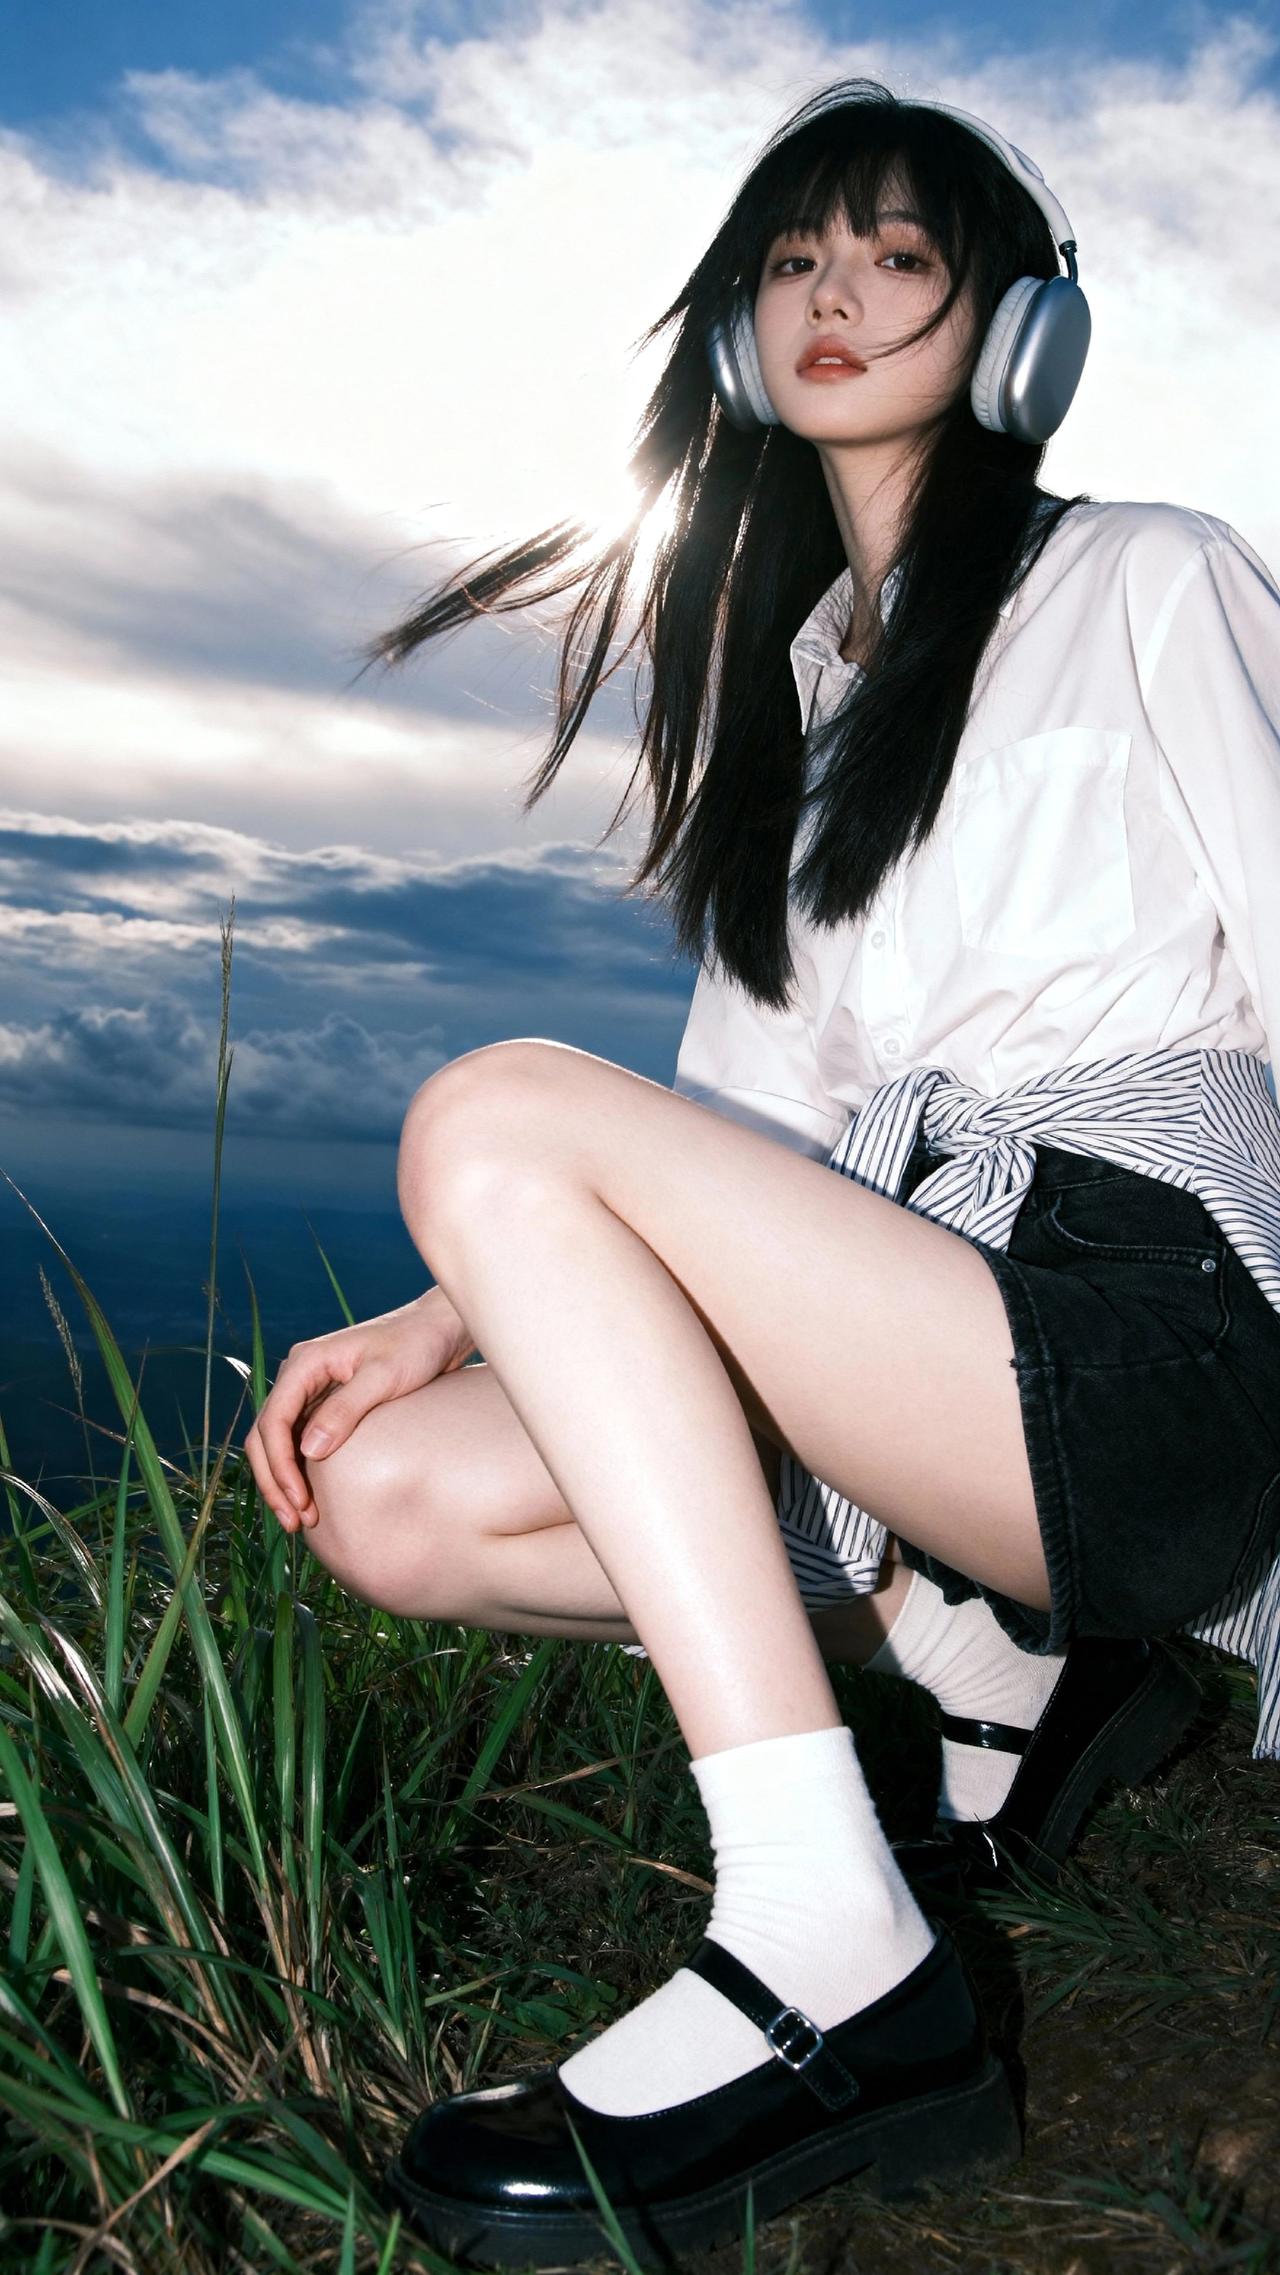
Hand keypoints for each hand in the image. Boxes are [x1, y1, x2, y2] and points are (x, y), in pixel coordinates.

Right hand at [243, 1288, 473, 1533]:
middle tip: (295, 1522)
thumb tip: (309, 1451)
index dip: (279, 1465)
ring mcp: (311, 1391)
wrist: (438, 1330)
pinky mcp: (326, 1405)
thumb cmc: (416, 1345)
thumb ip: (345, 1410)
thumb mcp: (384, 1377)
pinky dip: (299, 1470)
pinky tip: (311, 1498)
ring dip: (283, 1480)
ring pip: (278, 1442)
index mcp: (305, 1364)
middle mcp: (300, 1376)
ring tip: (301, 1519)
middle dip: (275, 1481)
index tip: (299, 1500)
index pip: (274, 1421)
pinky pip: (299, 1441)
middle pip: (266, 1435)